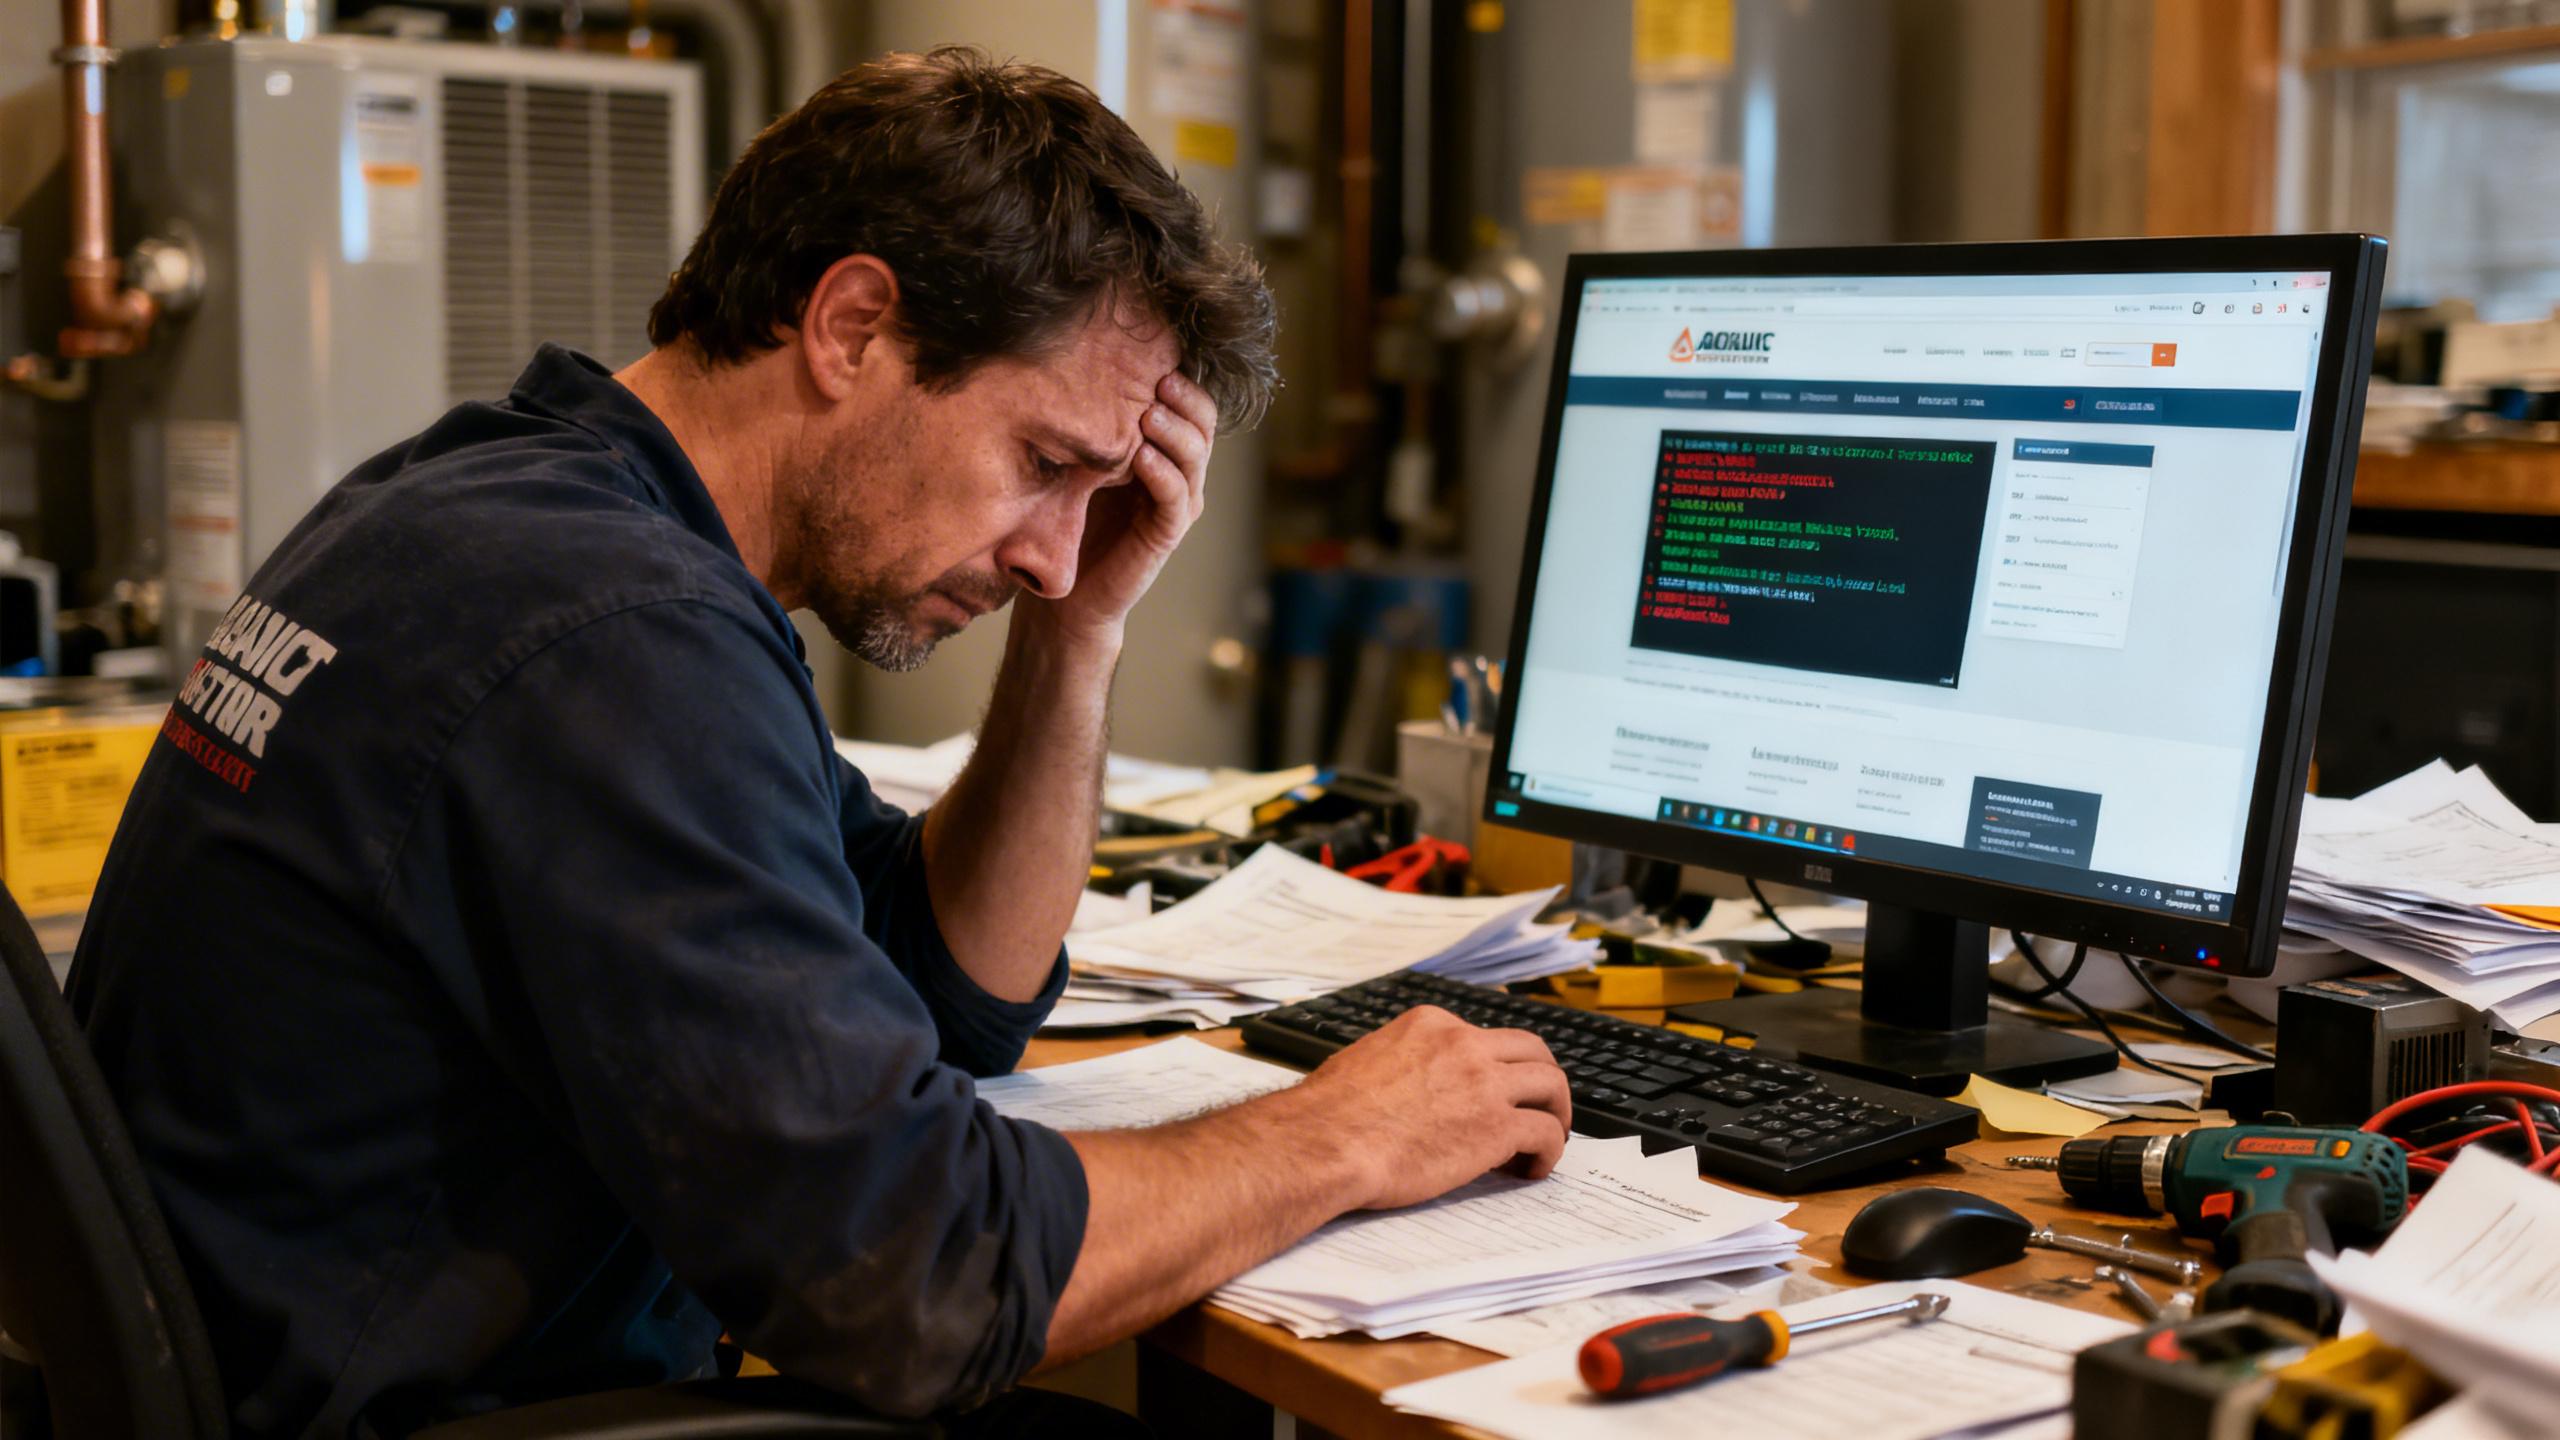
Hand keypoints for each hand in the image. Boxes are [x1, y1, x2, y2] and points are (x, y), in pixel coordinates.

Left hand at [1037, 372, 1216, 643]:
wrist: (1063, 596)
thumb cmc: (1066, 519)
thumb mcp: (1079, 460)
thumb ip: (1094, 426)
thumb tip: (1077, 366)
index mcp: (1164, 452)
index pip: (1188, 406)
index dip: (1180, 381)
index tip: (1150, 358)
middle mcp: (1179, 475)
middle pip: (1201, 425)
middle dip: (1185, 399)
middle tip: (1159, 379)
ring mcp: (1178, 505)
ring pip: (1194, 457)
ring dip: (1175, 432)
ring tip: (1150, 414)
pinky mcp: (1167, 534)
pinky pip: (1176, 497)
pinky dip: (1164, 474)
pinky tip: (1144, 457)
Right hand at [1290, 1006, 1571, 1210]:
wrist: (1324, 1143)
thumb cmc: (1329, 1114)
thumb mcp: (1366, 1059)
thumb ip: (1402, 1061)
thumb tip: (1411, 1085)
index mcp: (1430, 1024)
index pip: (1486, 1036)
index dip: (1498, 1067)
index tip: (1497, 1091)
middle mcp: (1463, 1044)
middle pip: (1532, 1051)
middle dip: (1543, 1080)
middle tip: (1542, 1107)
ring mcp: (1484, 1083)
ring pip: (1551, 1086)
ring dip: (1556, 1113)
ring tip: (1548, 1139)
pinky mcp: (1496, 1126)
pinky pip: (1545, 1133)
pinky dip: (1548, 1152)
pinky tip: (1531, 1169)